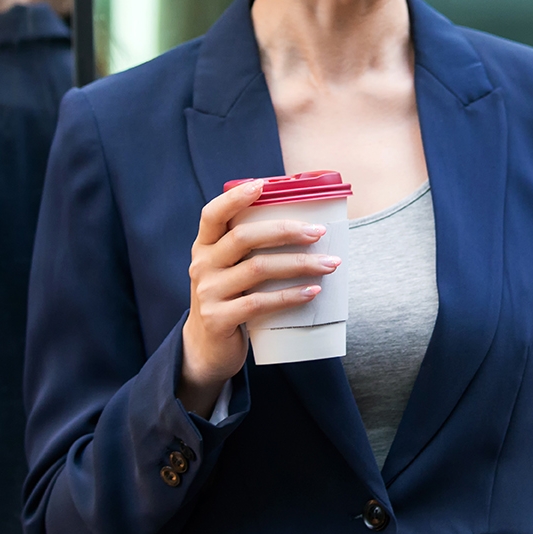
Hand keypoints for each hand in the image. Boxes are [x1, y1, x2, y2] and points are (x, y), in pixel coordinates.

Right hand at [177, 180, 339, 414]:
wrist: (206, 348)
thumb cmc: (231, 297)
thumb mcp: (229, 269)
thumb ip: (250, 248)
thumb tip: (306, 222)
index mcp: (204, 246)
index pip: (212, 214)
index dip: (234, 198)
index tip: (262, 184)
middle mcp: (202, 265)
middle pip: (244, 238)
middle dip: (286, 231)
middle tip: (319, 232)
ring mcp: (208, 293)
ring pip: (258, 269)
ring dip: (299, 264)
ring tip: (330, 264)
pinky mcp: (219, 319)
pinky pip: (260, 303)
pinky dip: (290, 295)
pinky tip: (313, 291)